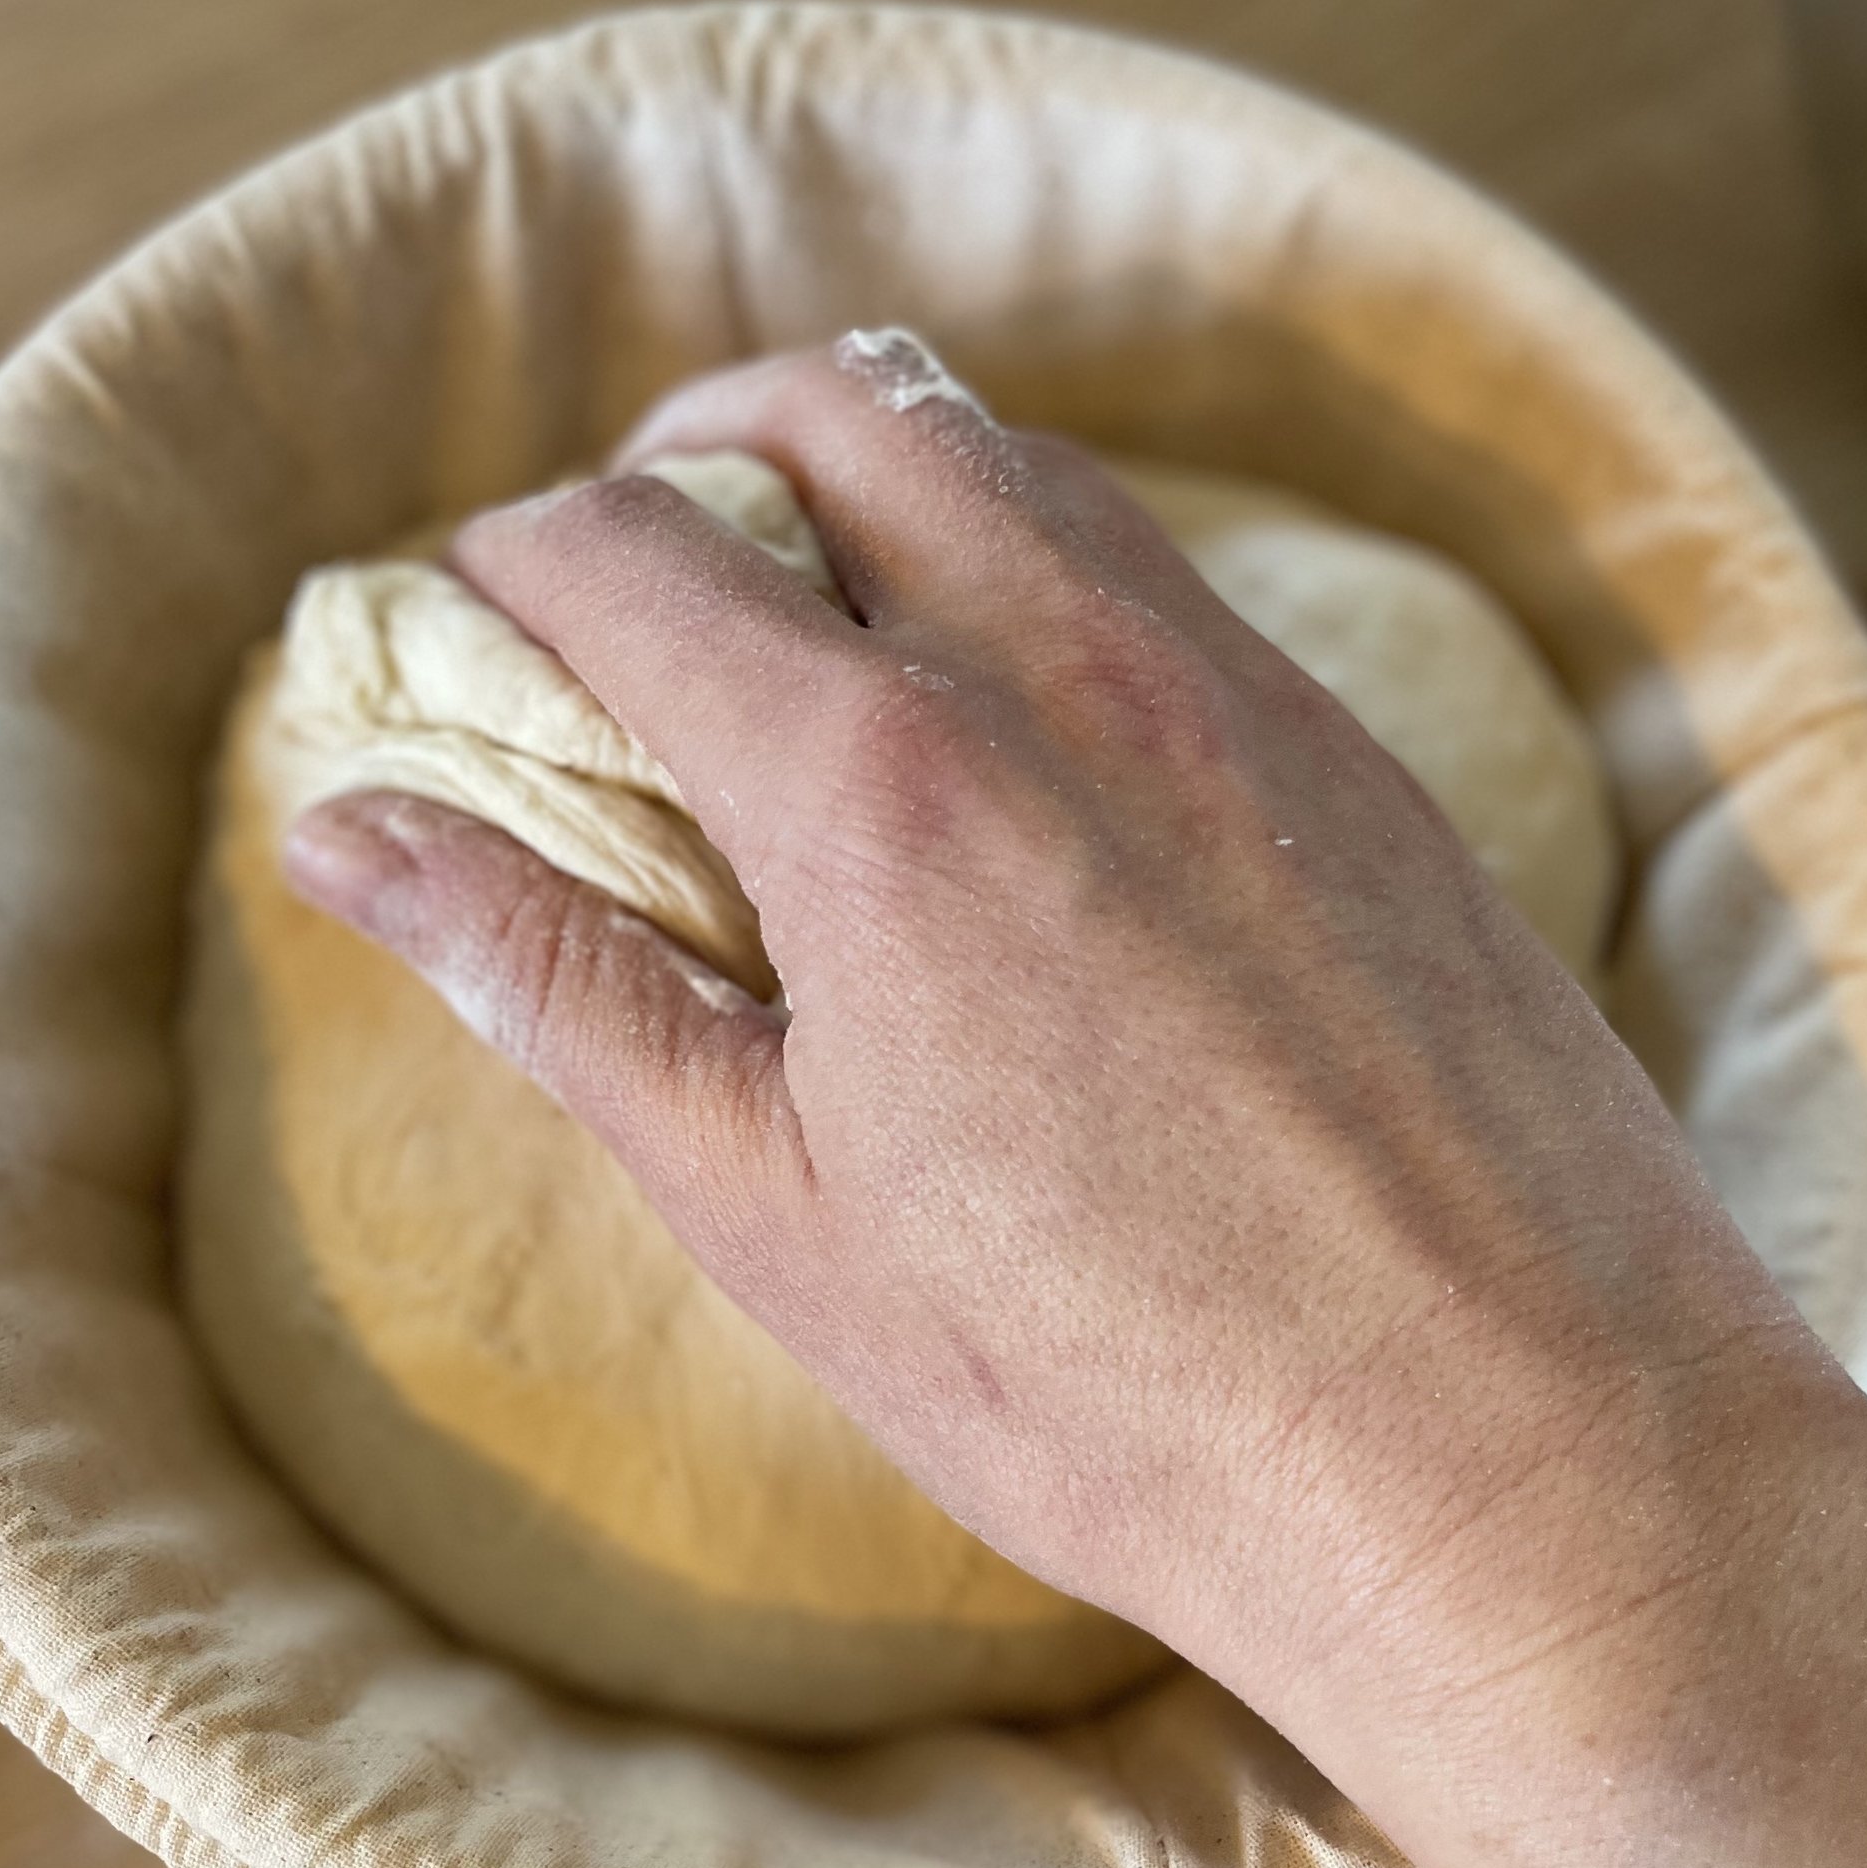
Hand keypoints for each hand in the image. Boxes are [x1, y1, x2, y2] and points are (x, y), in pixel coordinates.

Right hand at [285, 334, 1843, 1857]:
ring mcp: (1242, 696)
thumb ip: (561, 986)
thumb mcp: (781, 1216)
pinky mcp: (1362, 761)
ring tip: (816, 661)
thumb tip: (348, 837)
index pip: (623, 549)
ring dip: (875, 495)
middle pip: (829, 406)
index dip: (501, 575)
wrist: (1518, 1462)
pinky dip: (1038, 587)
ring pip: (1016, 463)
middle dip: (687, 457)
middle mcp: (1068, 669)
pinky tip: (1024, 765)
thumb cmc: (1128, 1392)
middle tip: (630, 599)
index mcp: (878, 783)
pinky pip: (1162, 577)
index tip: (469, 650)